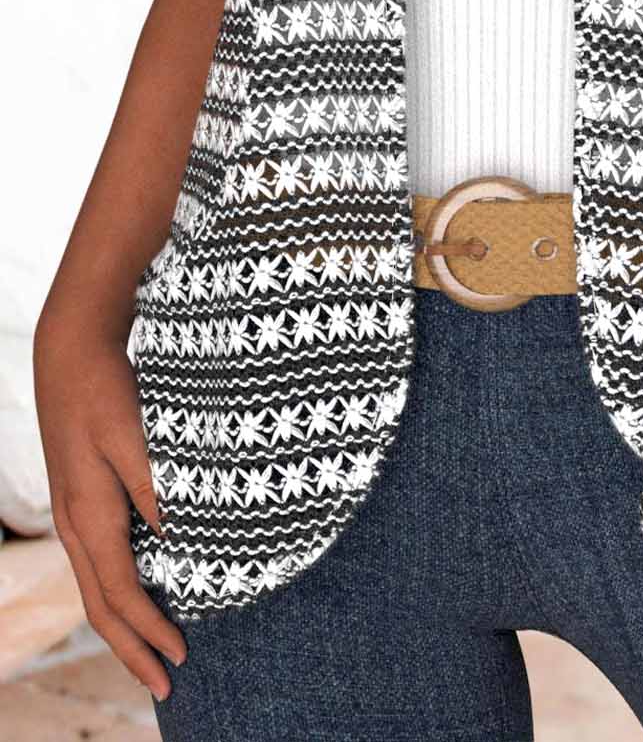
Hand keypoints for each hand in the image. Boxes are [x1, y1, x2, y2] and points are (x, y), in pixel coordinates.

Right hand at [33, 314, 185, 702]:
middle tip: (169, 682)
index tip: (182, 658)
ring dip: (126, 623)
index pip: (119, 595)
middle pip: (102, 605)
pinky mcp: (81, 497)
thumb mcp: (135, 437)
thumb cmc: (108, 388)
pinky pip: (99, 560)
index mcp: (89, 516)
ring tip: (157, 649)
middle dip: (133, 648)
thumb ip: (156, 488)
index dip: (148, 632)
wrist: (72, 350)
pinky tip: (147, 587)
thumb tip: (180, 542)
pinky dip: (121, 590)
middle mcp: (75, 524)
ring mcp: (74, 512)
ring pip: (97, 586)